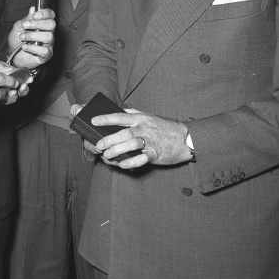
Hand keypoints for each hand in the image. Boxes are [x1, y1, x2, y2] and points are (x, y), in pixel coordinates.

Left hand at [7, 7, 55, 69]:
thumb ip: (26, 19)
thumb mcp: (18, 27)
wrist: (13, 54)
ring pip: (49, 37)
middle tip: (25, 26)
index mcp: (43, 24)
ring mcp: (48, 44)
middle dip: (37, 24)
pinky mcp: (46, 55)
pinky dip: (33, 48)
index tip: (34, 15)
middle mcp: (48, 32)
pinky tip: (25, 47)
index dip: (45, 13)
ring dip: (32, 36)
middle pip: (52, 24)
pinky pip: (45, 51)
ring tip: (22, 38)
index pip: (51, 15)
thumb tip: (33, 9)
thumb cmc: (17, 40)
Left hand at [70, 104, 191, 169]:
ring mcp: (150, 141)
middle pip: (124, 133)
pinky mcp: (156, 153)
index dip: (106, 118)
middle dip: (109, 139)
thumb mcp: (148, 117)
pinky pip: (142, 158)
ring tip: (107, 156)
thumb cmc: (163, 128)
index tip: (93, 121)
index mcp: (140, 118)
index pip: (120, 116)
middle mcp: (144, 128)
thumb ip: (133, 115)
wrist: (185, 138)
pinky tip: (122, 165)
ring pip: (131, 145)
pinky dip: (131, 162)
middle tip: (98, 145)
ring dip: (117, 151)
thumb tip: (116, 113)